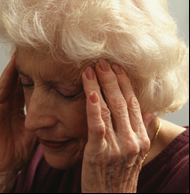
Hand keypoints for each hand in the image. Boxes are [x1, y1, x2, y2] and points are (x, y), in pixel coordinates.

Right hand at [0, 54, 37, 175]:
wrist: (8, 165)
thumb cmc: (20, 148)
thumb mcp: (36, 129)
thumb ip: (43, 118)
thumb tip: (60, 109)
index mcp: (17, 107)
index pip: (24, 86)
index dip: (30, 74)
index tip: (40, 60)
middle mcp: (6, 105)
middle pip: (13, 83)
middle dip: (20, 68)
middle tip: (28, 51)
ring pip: (1, 87)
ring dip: (6, 72)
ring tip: (13, 58)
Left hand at [81, 59, 153, 192]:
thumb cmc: (118, 176)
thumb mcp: (134, 155)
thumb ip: (140, 132)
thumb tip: (148, 112)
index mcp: (140, 138)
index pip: (133, 104)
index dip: (125, 84)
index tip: (117, 68)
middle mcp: (132, 140)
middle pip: (121, 102)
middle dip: (111, 79)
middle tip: (102, 62)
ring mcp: (116, 146)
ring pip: (108, 110)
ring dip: (99, 87)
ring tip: (91, 70)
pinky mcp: (98, 152)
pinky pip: (97, 125)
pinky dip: (93, 108)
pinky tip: (90, 93)